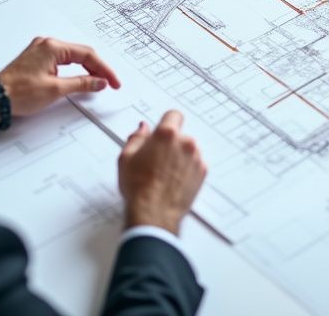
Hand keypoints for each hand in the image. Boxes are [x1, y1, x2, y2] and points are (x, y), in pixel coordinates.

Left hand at [0, 36, 120, 121]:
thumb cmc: (19, 93)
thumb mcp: (56, 90)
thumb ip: (82, 83)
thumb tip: (99, 82)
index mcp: (53, 47)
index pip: (87, 55)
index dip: (103, 69)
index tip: (113, 82)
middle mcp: (46, 44)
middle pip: (80, 53)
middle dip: (96, 68)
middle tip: (108, 83)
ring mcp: (40, 51)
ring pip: (71, 57)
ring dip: (85, 68)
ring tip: (97, 82)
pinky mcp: (35, 59)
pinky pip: (60, 60)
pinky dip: (72, 69)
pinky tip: (78, 78)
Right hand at [118, 110, 206, 234]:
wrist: (153, 214)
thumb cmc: (139, 188)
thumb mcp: (126, 158)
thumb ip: (136, 138)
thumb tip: (143, 129)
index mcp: (167, 134)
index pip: (173, 115)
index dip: (166, 122)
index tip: (162, 131)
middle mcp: (185, 143)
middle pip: (180, 135)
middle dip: (171, 144)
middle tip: (157, 159)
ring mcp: (196, 158)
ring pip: (189, 150)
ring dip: (180, 157)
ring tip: (164, 174)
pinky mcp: (202, 173)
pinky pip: (195, 165)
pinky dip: (188, 170)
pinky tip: (174, 181)